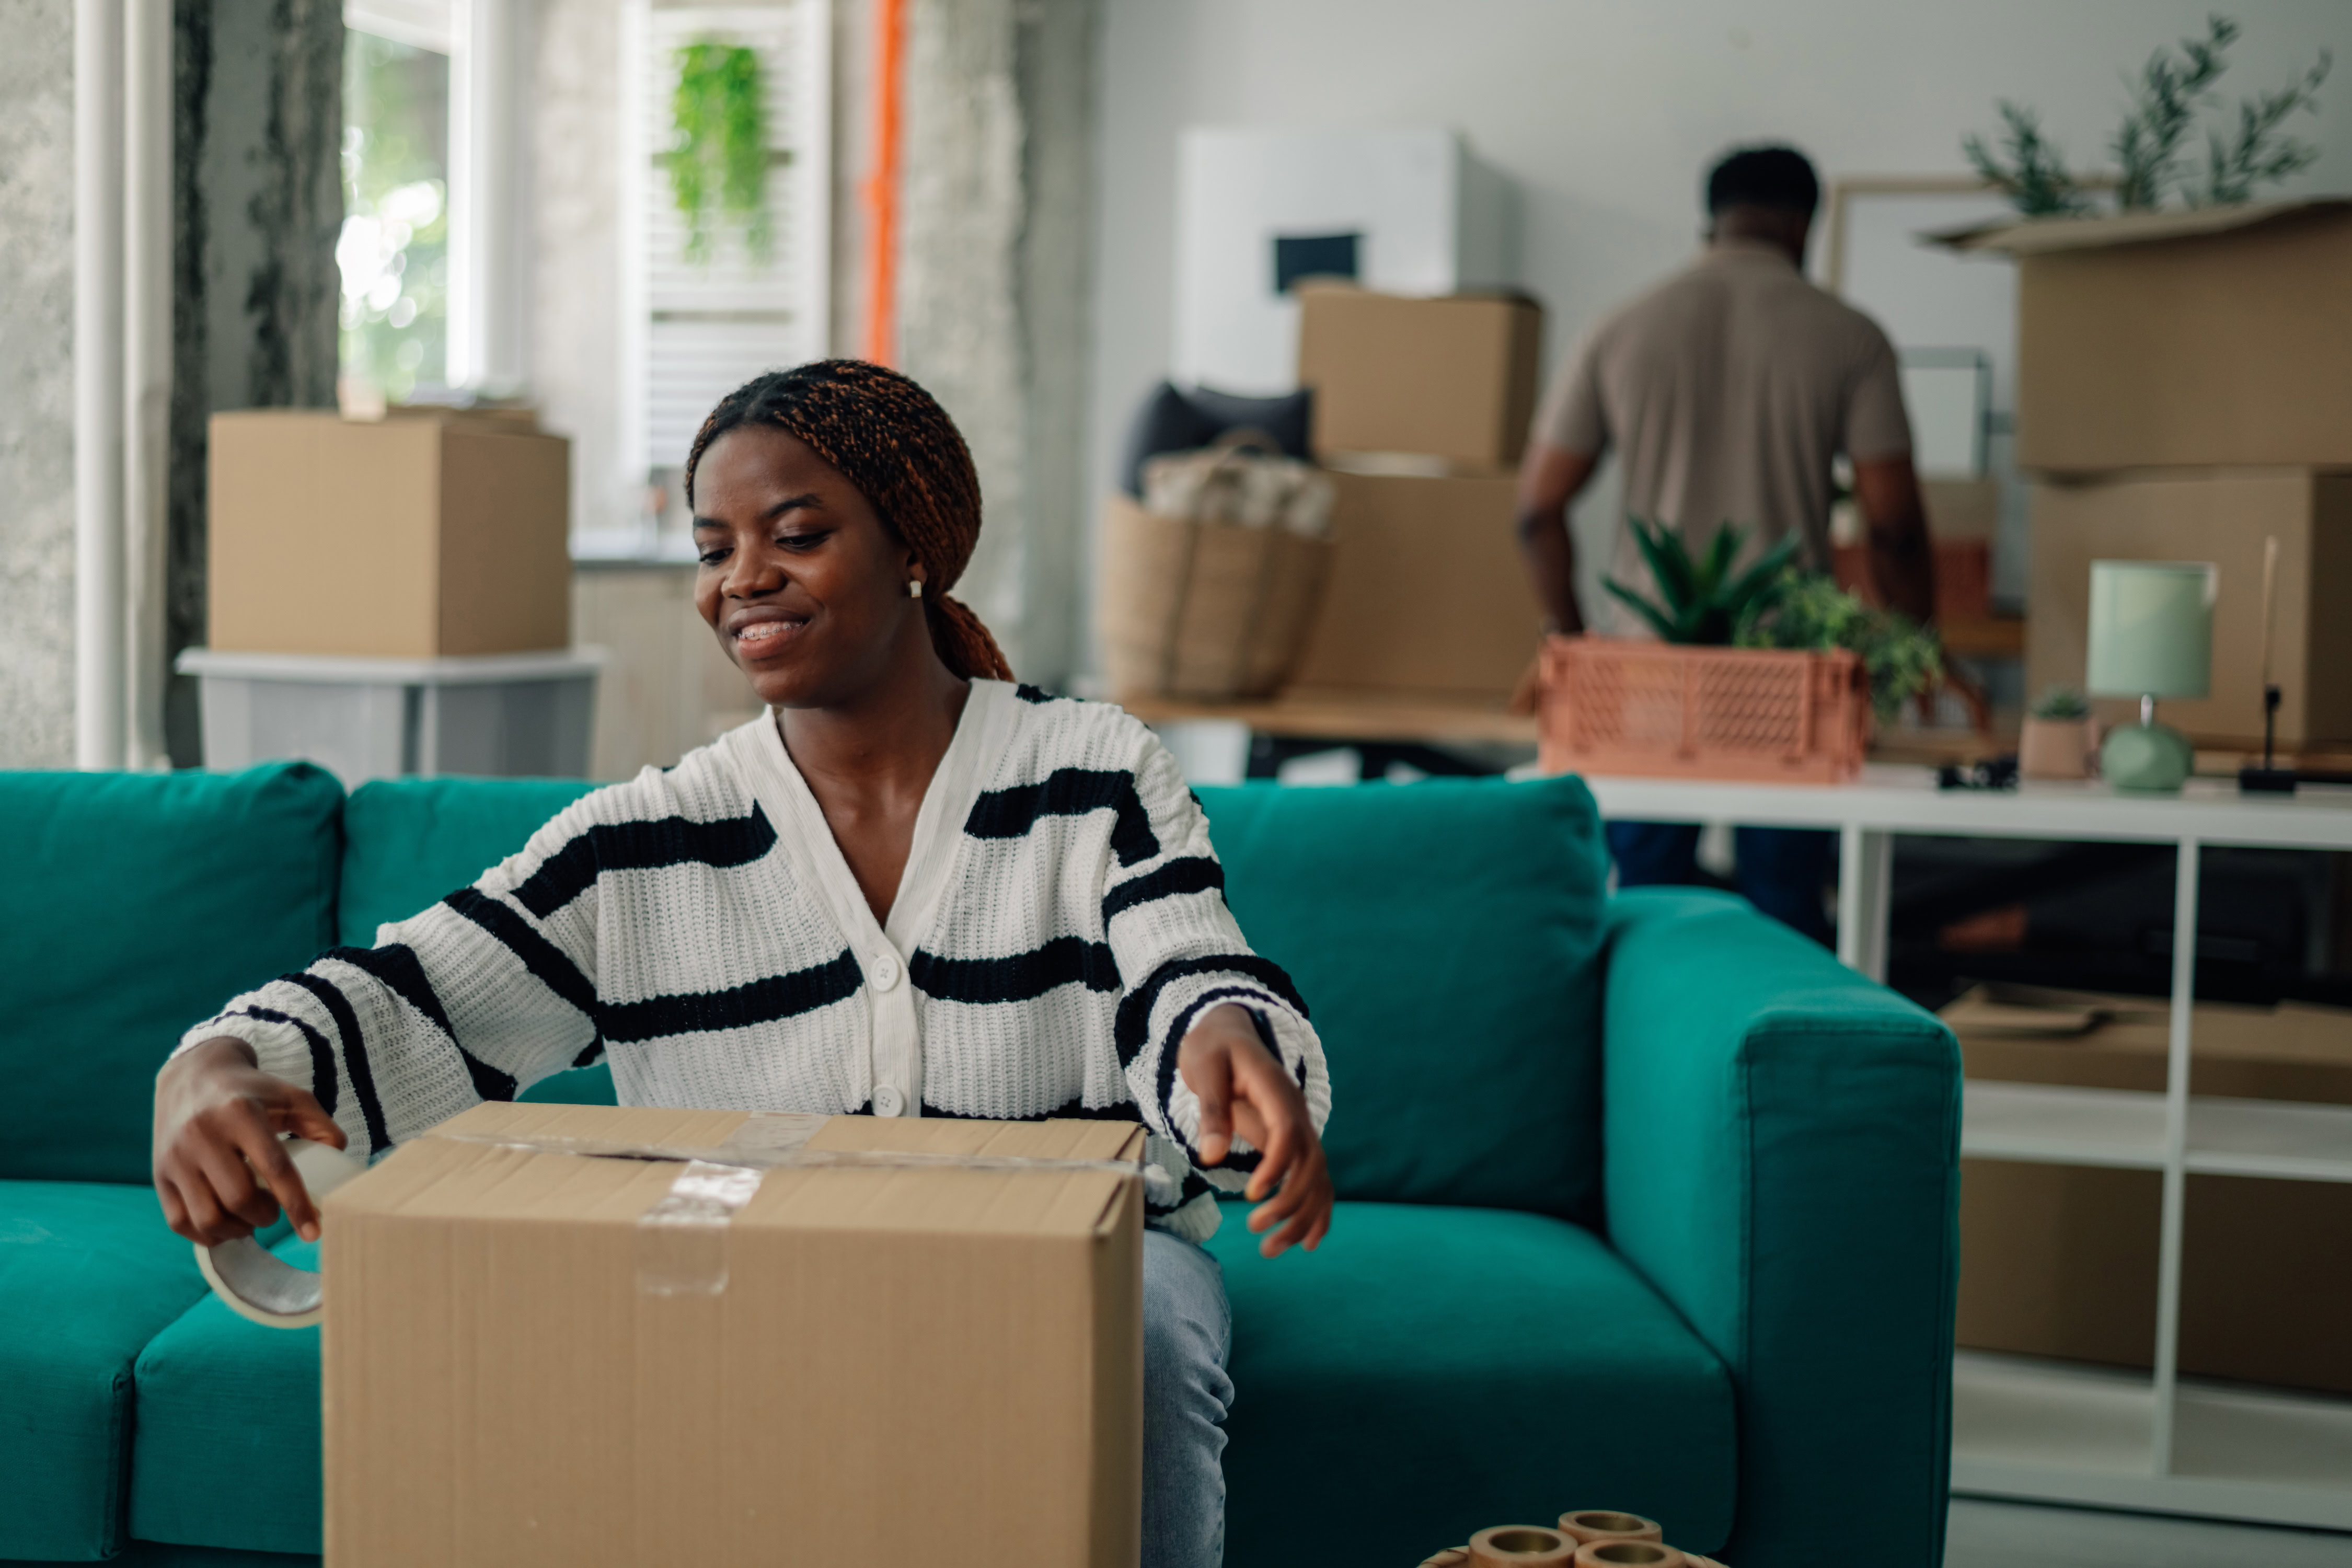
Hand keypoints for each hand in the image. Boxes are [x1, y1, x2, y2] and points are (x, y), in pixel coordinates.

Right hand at [153, 1036, 345, 1245]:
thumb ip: (321, 1125)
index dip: (296, 1205)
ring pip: (207, 1217)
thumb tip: (338, 1156)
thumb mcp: (292, 1096)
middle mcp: (203, 1134)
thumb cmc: (251, 1092)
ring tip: (250, 1219)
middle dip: (265, 1216)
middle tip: (274, 1211)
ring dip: (236, 1229)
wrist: (193, 1075)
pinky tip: (225, 1223)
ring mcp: (176, 1156)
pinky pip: (179, 1222)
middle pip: (239, 1198)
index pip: (274, 1167)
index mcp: (241, 1113)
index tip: (313, 1233)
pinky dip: (206, 1234)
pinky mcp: (159, 1174)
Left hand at [1177, 1004, 1331, 1257]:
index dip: (1277, 1166)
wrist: (1228, 1033)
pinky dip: (1316, 1212)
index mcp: (1276, 1091)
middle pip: (1311, 1163)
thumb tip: (1212, 1156)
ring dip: (1301, 1217)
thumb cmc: (1213, 1049)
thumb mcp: (1205, 1069)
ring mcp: (1300, 1130)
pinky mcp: (1293, 1144)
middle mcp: (1296, 1113)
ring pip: (1317, 1178)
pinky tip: (1306, 1243)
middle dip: (1290, 1201)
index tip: (1252, 1194)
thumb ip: (1212, 1110)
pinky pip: (1315, 1180)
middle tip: (1254, 1227)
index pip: (1289, 1133)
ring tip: (1269, 1249)